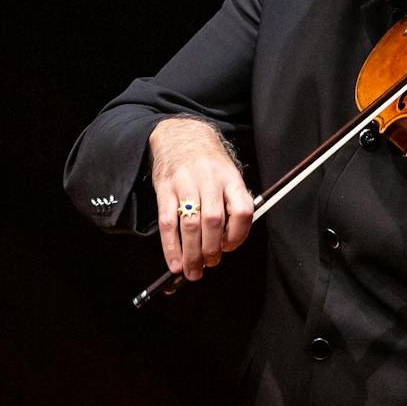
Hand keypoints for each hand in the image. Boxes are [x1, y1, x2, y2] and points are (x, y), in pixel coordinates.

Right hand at [150, 118, 253, 280]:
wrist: (180, 135)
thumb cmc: (208, 162)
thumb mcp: (228, 174)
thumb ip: (232, 203)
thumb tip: (228, 242)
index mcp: (230, 177)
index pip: (242, 210)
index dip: (238, 235)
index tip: (231, 247)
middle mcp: (209, 179)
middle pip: (213, 221)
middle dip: (212, 250)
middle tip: (211, 263)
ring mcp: (185, 183)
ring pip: (190, 225)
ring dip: (192, 254)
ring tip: (192, 270)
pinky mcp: (164, 188)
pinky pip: (167, 222)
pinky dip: (170, 247)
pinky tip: (174, 262)